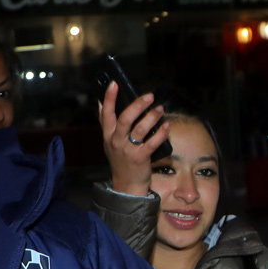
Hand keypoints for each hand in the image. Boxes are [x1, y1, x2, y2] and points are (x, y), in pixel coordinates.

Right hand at [97, 81, 167, 196]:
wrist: (126, 185)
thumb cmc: (120, 160)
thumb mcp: (109, 142)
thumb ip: (106, 123)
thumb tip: (100, 102)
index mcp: (108, 135)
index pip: (106, 113)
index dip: (109, 98)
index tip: (114, 83)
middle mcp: (116, 141)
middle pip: (125, 119)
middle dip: (137, 105)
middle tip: (149, 96)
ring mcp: (128, 150)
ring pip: (139, 130)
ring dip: (151, 117)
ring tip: (160, 109)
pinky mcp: (140, 158)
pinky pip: (152, 143)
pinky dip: (161, 133)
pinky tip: (166, 126)